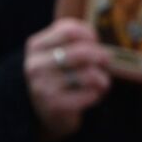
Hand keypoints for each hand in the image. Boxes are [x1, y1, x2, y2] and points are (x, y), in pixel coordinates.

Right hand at [24, 18, 110, 141]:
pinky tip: (93, 95)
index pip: (70, 31)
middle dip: (101, 57)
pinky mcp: (54, 106)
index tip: (96, 43)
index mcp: (36, 46)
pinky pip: (90, 94)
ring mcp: (42, 86)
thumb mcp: (62, 50)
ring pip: (88, 75)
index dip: (90, 35)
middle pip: (82, 52)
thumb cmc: (62, 74)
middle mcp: (35, 65)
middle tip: (106, 62)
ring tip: (101, 82)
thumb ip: (77, 38)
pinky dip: (98, 94)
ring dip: (102, 78)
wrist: (46, 111)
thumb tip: (98, 40)